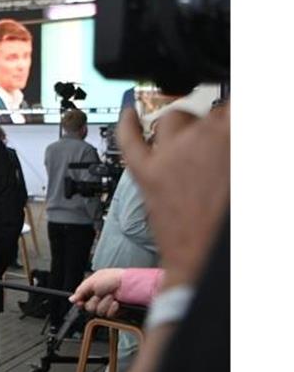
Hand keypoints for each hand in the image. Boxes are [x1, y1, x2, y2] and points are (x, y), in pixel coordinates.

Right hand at [70, 268, 124, 317]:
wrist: (128, 284)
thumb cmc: (113, 278)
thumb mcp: (92, 281)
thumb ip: (80, 291)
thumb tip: (72, 299)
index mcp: (92, 288)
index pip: (81, 300)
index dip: (80, 302)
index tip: (80, 302)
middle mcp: (99, 297)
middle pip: (88, 308)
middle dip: (94, 302)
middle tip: (99, 295)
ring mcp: (107, 304)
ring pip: (98, 312)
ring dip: (104, 304)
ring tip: (111, 296)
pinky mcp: (115, 311)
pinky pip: (108, 315)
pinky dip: (112, 309)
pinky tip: (116, 302)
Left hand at [118, 104, 227, 288]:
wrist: (206, 263)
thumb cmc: (227, 227)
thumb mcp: (246, 176)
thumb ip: (234, 151)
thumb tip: (228, 145)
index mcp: (231, 138)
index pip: (231, 108)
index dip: (231, 118)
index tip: (230, 125)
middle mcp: (199, 140)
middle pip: (203, 115)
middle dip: (209, 128)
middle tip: (217, 148)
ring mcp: (169, 156)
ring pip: (171, 121)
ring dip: (180, 128)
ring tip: (187, 140)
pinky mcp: (146, 175)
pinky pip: (129, 141)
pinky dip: (126, 125)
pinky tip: (127, 115)